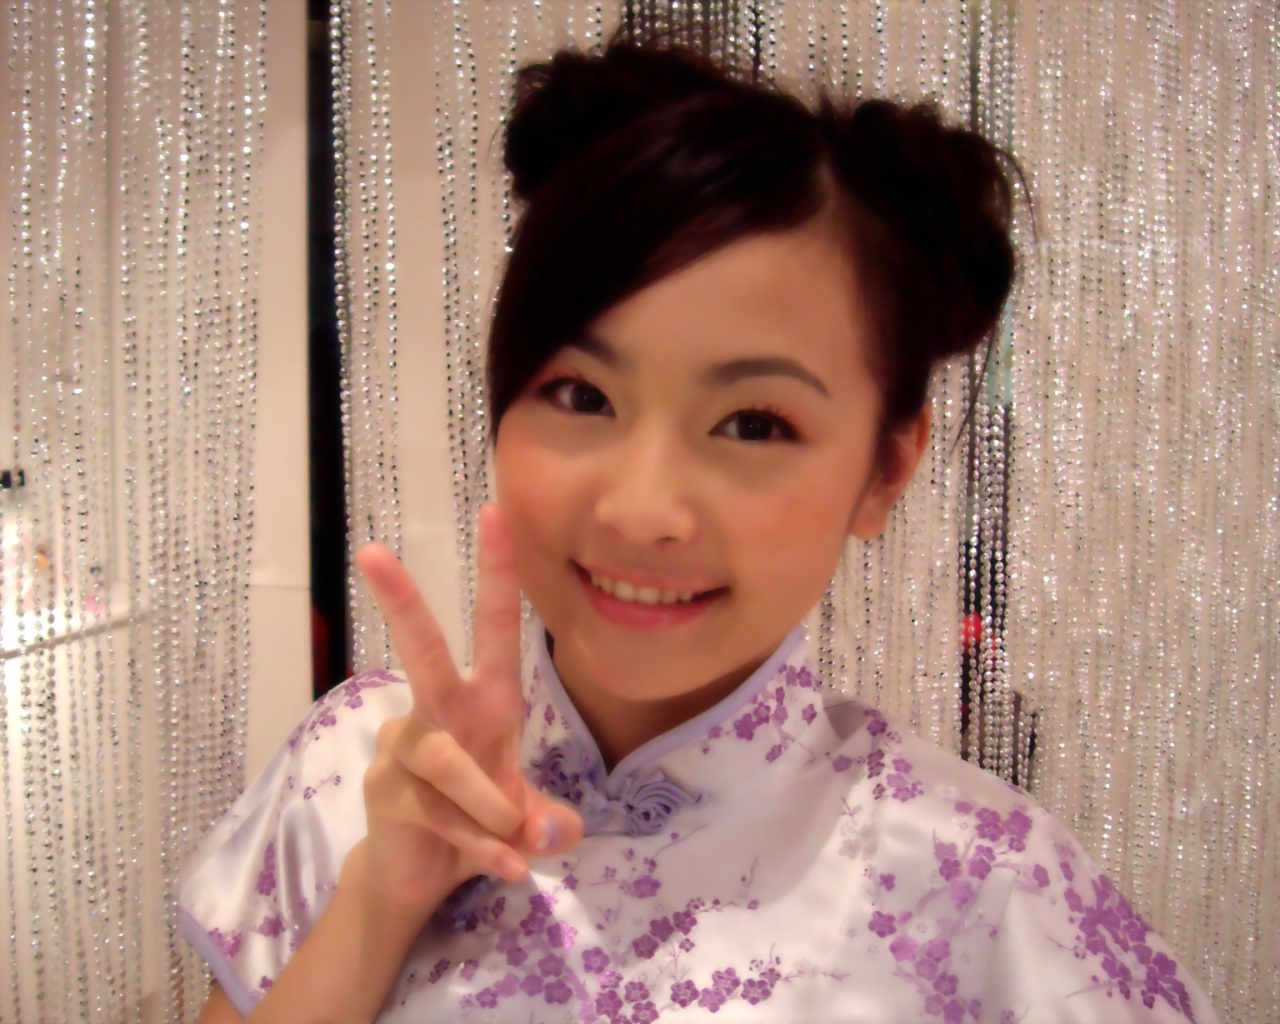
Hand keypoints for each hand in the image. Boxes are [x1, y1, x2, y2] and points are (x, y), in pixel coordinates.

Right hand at [348, 504, 583, 919]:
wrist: (420, 877)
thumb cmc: (477, 821)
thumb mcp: (524, 816)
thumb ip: (546, 819)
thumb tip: (558, 833)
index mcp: (482, 700)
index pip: (494, 628)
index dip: (497, 573)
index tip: (495, 513)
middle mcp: (438, 712)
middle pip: (422, 650)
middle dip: (404, 602)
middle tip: (373, 551)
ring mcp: (404, 749)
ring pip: (450, 761)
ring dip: (492, 806)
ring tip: (515, 842)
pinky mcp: (386, 791)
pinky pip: (443, 815)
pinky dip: (483, 846)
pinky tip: (508, 868)